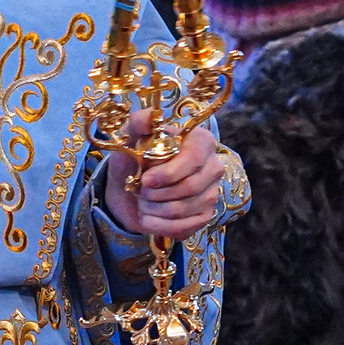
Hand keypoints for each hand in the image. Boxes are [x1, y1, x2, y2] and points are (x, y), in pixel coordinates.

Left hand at [102, 112, 222, 239]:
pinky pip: (185, 228)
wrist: (130, 188)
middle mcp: (213, 166)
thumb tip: (151, 117)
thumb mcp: (131, 138)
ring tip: (142, 202)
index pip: (194, 159)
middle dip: (157, 194)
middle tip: (139, 191)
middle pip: (190, 187)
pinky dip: (159, 226)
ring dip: (154, 210)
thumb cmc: (134, 157)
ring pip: (184, 209)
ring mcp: (211, 193)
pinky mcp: (204, 216)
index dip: (169, 173)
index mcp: (201, 141)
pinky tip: (148, 218)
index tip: (145, 180)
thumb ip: (139, 123)